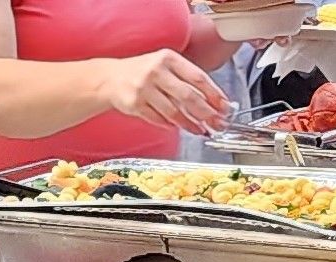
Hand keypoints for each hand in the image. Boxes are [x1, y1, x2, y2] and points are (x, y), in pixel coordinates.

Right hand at [97, 50, 232, 134]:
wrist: (110, 78)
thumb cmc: (143, 72)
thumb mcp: (165, 66)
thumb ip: (186, 79)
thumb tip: (213, 101)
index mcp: (169, 58)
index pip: (198, 77)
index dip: (214, 94)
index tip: (225, 106)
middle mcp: (156, 71)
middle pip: (188, 96)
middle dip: (206, 113)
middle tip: (218, 123)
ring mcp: (144, 88)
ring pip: (173, 111)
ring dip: (190, 124)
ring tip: (201, 130)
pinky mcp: (134, 104)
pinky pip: (158, 119)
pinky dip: (170, 125)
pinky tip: (178, 127)